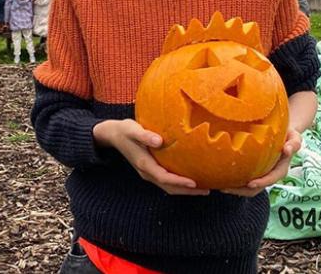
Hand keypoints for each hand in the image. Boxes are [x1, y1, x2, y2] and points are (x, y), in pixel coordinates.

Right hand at [93, 119, 208, 195]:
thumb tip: (159, 141)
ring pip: (168, 187)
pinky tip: (190, 178)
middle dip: (187, 191)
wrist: (113, 135)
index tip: (194, 182)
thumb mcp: (132, 129)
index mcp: (144, 164)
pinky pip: (166, 181)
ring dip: (185, 189)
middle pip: (169, 188)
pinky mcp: (150, 170)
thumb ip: (145, 135)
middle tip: (207, 190)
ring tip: (203, 188)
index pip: (164, 178)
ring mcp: (148, 173)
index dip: (179, 182)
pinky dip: (179, 183)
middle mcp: (146, 172)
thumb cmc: (125, 130)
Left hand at [221, 128, 301, 196]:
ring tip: (220, 186)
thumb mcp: (294, 137)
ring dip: (234, 189)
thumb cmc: (288, 135)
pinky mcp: (251, 172)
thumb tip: (286, 150)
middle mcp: (269, 175)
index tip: (250, 183)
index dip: (261, 182)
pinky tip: (220, 178)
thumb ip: (294, 143)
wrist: (282, 134)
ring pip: (246, 188)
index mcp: (280, 170)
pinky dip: (232, 181)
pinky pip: (242, 180)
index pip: (271, 179)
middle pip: (255, 189)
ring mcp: (260, 175)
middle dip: (241, 191)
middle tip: (226, 188)